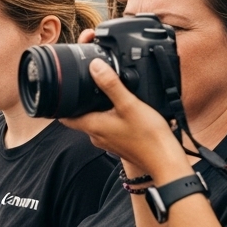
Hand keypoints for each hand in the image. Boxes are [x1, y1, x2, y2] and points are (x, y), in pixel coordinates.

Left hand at [60, 58, 188, 180]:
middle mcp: (96, 136)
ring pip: (96, 121)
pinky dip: (112, 117)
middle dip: (83, 101)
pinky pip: (109, 127)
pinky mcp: (119, 143)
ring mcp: (107, 141)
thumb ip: (111, 85)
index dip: (61, 102)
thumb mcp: (129, 104)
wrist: (165, 160)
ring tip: (109, 94)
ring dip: (99, 109)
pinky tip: (124, 110)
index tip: (63, 89)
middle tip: (90, 86)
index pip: (64, 116)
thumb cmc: (148, 136)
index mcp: (92, 126)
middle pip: (80, 116)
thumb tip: (94, 66)